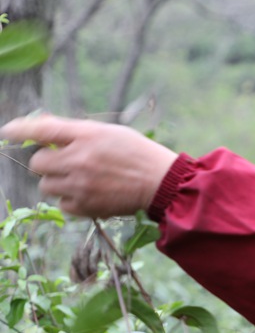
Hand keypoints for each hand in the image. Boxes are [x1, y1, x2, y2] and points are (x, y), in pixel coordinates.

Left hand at [0, 114, 177, 218]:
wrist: (161, 182)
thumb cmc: (136, 153)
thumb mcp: (108, 132)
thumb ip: (74, 130)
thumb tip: (40, 126)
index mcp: (87, 136)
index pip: (43, 129)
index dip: (20, 129)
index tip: (8, 131)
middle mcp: (80, 160)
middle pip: (38, 163)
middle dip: (48, 162)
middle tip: (67, 163)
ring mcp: (82, 185)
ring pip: (46, 186)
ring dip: (57, 182)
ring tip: (80, 180)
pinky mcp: (87, 206)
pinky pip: (62, 204)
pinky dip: (70, 200)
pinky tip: (88, 194)